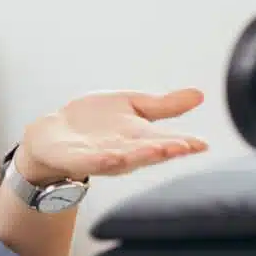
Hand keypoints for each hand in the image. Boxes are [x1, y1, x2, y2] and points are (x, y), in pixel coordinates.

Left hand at [16, 89, 208, 183]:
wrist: (54, 133)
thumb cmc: (95, 122)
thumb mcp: (133, 106)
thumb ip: (164, 105)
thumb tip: (199, 94)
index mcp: (140, 139)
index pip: (167, 142)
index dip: (185, 144)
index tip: (202, 144)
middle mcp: (125, 151)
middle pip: (149, 152)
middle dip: (166, 150)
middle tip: (184, 147)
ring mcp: (101, 157)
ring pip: (124, 159)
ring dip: (140, 156)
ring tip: (158, 149)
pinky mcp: (77, 158)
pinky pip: (91, 161)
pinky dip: (103, 160)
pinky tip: (113, 156)